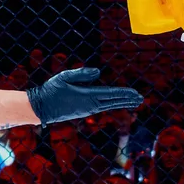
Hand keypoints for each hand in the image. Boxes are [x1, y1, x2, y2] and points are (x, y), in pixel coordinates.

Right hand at [27, 68, 142, 124]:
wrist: (41, 108)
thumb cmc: (51, 90)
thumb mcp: (64, 77)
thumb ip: (82, 74)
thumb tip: (98, 72)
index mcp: (87, 96)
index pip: (111, 94)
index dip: (124, 94)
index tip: (136, 94)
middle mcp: (90, 105)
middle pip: (113, 101)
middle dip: (128, 100)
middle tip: (141, 99)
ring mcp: (87, 110)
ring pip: (109, 105)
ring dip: (122, 103)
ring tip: (134, 102)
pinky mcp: (84, 111)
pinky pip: (102, 107)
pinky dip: (112, 104)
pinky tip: (117, 103)